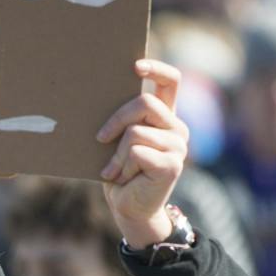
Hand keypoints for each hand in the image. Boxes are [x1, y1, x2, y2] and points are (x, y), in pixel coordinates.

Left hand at [96, 59, 189, 248]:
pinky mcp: (172, 165)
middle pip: (144, 103)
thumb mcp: (117, 140)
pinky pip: (136, 152)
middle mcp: (176, 128)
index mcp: (165, 117)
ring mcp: (178, 146)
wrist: (129, 209)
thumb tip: (96, 95)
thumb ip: (121, 120)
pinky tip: (122, 178)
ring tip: (114, 170)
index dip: (156, 68)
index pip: (171, 80)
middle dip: (116, 119)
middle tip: (100, 138)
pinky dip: (122, 166)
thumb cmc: (119, 172)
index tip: (135, 66)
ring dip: (116, 154)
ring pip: (135, 132)